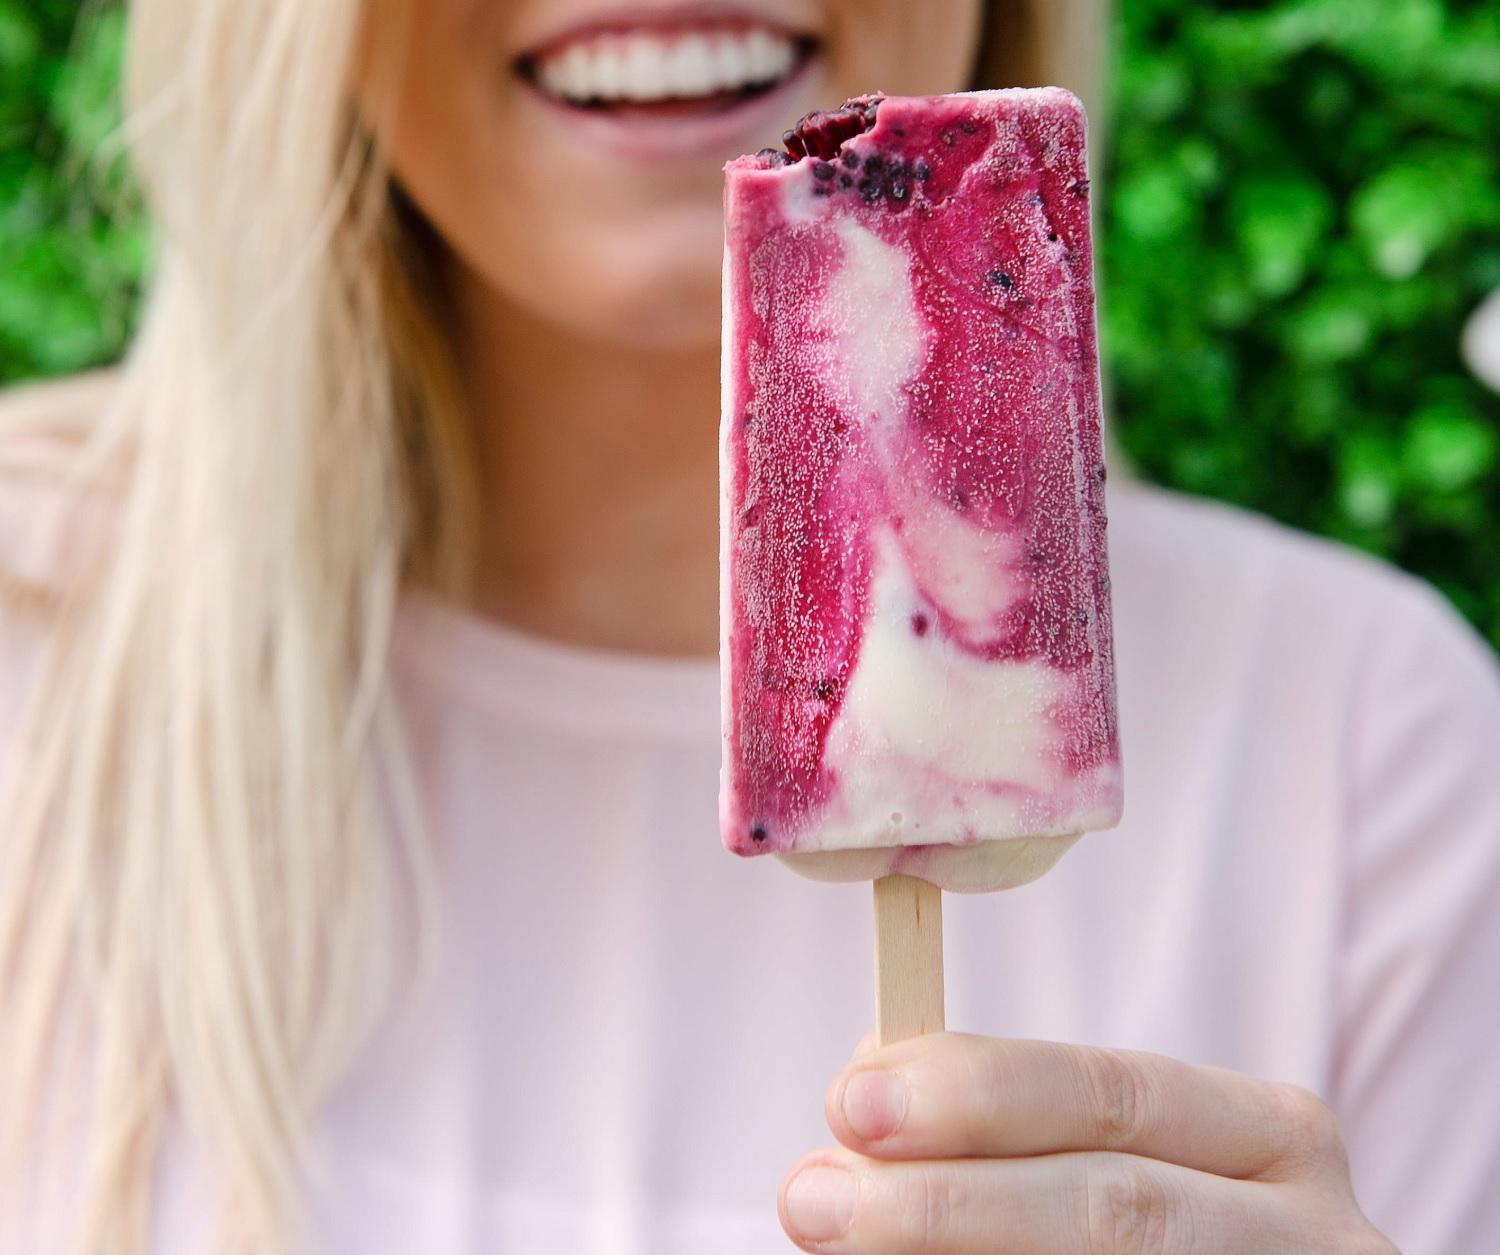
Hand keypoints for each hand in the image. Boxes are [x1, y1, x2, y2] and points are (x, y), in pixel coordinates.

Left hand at [779, 1033, 1398, 1252]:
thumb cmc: (1157, 1224)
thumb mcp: (1116, 1154)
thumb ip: (1009, 1118)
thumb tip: (868, 1078)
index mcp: (1269, 1135)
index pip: (1115, 1093)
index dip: (979, 1092)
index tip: (848, 1101)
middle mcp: (1307, 1230)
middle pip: (1114, 1206)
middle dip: (947, 1200)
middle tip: (811, 1199)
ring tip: (841, 1244)